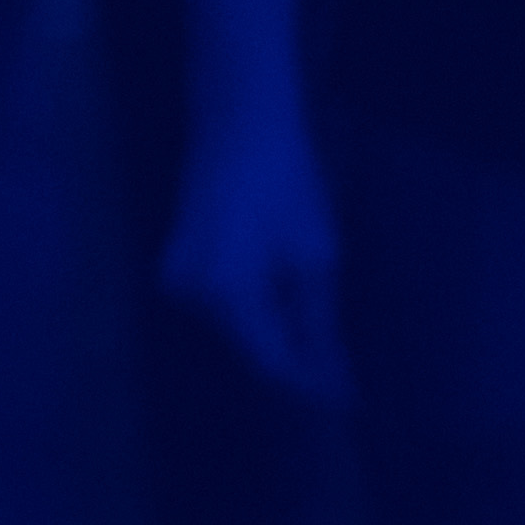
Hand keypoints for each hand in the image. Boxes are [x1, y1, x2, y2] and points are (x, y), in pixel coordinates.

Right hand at [163, 86, 351, 408]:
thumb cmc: (286, 182)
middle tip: (343, 368)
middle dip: (297, 359)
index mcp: (227, 295)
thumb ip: (319, 325)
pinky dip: (255, 309)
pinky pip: (222, 305)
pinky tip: (283, 296)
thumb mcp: (315, 257)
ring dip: (277, 333)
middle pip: (251, 348)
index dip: (311, 384)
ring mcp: (176, 282)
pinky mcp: (176, 266)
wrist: (239, 124)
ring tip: (319, 330)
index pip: (271, 363)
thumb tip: (333, 376)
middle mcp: (191, 297)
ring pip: (237, 329)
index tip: (348, 400)